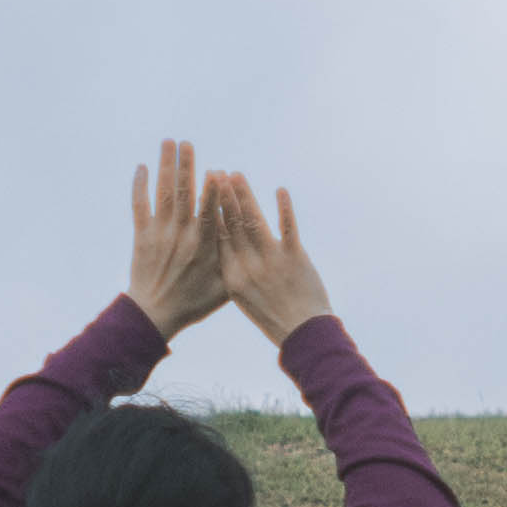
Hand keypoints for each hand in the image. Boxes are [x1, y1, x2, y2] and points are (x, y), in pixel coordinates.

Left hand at [123, 141, 235, 336]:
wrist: (155, 313)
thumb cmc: (193, 302)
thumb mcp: (223, 287)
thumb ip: (234, 261)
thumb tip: (248, 239)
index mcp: (202, 246)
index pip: (208, 212)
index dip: (210, 191)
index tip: (214, 170)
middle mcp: (180, 235)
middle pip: (183, 194)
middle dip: (185, 166)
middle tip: (186, 143)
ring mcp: (159, 233)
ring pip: (162, 194)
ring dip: (165, 166)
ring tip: (168, 143)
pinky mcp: (141, 236)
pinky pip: (139, 205)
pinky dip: (139, 186)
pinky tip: (142, 168)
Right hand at [209, 171, 332, 339]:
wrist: (302, 332)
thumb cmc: (272, 316)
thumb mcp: (243, 296)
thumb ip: (232, 271)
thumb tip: (222, 250)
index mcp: (231, 275)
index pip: (217, 238)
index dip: (210, 213)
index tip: (203, 193)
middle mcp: (247, 266)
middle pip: (232, 225)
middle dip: (223, 197)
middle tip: (216, 173)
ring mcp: (271, 260)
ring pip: (254, 221)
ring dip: (245, 196)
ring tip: (236, 175)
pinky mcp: (295, 257)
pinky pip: (288, 227)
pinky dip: (284, 208)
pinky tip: (280, 190)